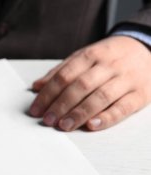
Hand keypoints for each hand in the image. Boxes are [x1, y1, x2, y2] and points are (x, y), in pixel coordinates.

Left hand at [29, 36, 150, 130]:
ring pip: (100, 97)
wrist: (148, 47)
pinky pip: (123, 107)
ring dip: (79, 113)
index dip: (48, 94)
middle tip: (48, 120)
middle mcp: (108, 66)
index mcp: (91, 55)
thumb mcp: (84, 56)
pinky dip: (107, 118)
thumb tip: (36, 87)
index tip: (36, 109)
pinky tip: (92, 125)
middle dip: (61, 105)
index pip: (64, 76)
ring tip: (64, 125)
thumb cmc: (110, 56)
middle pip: (80, 86)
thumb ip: (60, 71)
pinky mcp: (141, 94)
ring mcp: (126, 79)